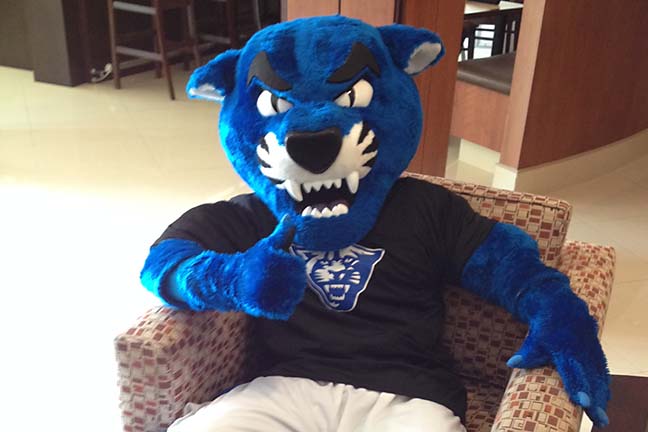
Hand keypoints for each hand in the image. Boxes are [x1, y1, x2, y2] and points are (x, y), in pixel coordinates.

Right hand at [236, 216, 306, 319]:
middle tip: (285, 279)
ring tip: (282, 288)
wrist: (231, 282)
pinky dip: (286, 305)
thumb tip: (290, 217)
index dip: (295, 266)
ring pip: (294, 296)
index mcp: (271, 261)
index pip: (298, 266)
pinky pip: (286, 309)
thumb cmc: (253, 261)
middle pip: (298, 282)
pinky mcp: (265, 309)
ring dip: (293, 293)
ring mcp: (266, 295)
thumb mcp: (267, 245)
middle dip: (295, 280)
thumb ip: (282, 233)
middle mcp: (268, 278)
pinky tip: (278, 299)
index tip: (287, 266)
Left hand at [507, 300, 609, 426]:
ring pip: (599, 376)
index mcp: (565, 348)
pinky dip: (603, 384)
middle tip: (599, 420)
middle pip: (590, 378)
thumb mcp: (534, 339)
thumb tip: (512, 363)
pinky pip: (602, 369)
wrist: (559, 304)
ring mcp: (591, 348)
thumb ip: (527, 353)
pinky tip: (603, 398)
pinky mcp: (596, 348)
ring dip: (602, 396)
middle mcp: (581, 349)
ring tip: (601, 418)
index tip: (584, 403)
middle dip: (596, 400)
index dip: (578, 387)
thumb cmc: (544, 327)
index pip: (573, 371)